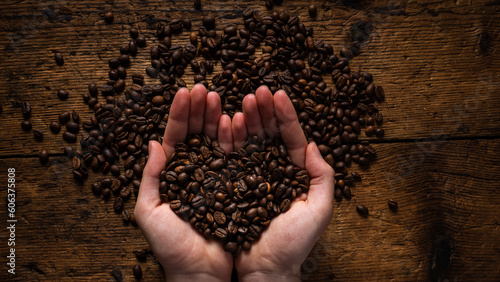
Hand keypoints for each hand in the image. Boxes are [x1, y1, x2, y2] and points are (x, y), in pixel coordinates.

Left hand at [134, 85, 233, 281]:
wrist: (201, 272)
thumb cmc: (172, 247)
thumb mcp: (149, 212)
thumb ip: (150, 178)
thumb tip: (153, 143)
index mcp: (173, 175)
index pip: (175, 138)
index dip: (178, 114)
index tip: (183, 91)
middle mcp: (195, 172)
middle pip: (196, 133)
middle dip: (198, 109)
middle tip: (204, 88)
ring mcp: (216, 176)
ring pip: (216, 141)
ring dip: (217, 117)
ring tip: (218, 98)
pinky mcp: (235, 185)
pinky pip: (234, 158)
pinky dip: (234, 138)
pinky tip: (235, 121)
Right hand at [233, 86, 334, 280]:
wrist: (265, 269)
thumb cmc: (294, 244)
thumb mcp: (319, 209)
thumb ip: (323, 176)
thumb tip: (315, 144)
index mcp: (295, 174)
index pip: (291, 138)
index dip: (285, 115)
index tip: (278, 93)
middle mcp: (271, 171)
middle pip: (268, 134)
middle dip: (263, 111)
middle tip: (256, 90)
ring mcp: (250, 176)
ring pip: (248, 141)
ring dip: (245, 119)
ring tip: (241, 100)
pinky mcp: (231, 185)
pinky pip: (230, 158)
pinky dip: (228, 139)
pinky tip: (226, 123)